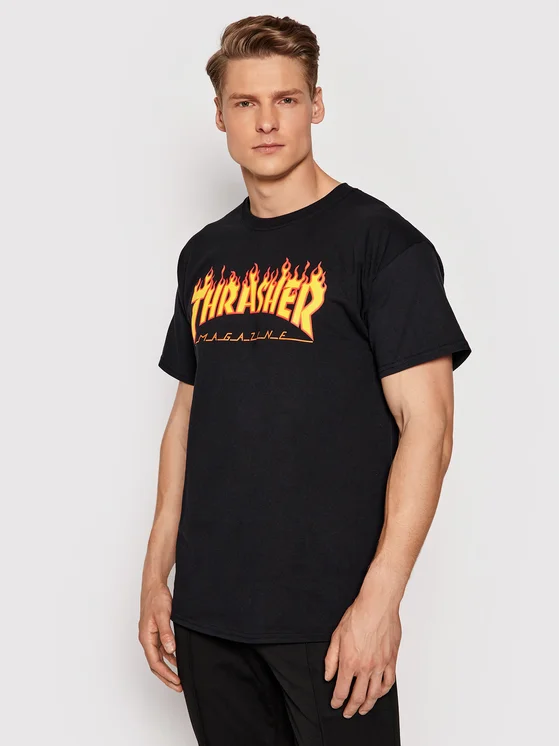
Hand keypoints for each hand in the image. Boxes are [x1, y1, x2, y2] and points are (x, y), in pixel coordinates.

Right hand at [138, 582, 181, 691]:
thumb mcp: (163, 615)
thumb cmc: (156, 598)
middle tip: (179, 687)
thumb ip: (166, 633)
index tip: (177, 682)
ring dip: (168, 669)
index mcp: (146, 638)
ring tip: (179, 678)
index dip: (166, 674)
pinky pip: (161, 650)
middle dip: (166, 677)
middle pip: (155, 664)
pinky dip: (169, 657)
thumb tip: (170, 650)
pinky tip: (177, 660)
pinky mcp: (156, 632)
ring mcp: (151, 636)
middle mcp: (147, 639)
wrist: (154, 585)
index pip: (155, 662)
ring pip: (159, 658)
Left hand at [324, 593, 400, 717]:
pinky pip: (389, 682)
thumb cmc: (357, 616)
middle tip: (348, 713)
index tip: (335, 704)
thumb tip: (328, 676)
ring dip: (368, 704)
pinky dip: (383, 691)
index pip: (342, 690)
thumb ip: (331, 659)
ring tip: (363, 709)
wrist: (377, 606)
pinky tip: (379, 694)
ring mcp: (380, 665)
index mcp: (349, 662)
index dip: (337, 700)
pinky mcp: (391, 660)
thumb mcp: (336, 636)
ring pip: (375, 693)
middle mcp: (365, 667)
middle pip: (358, 696)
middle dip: (351, 707)